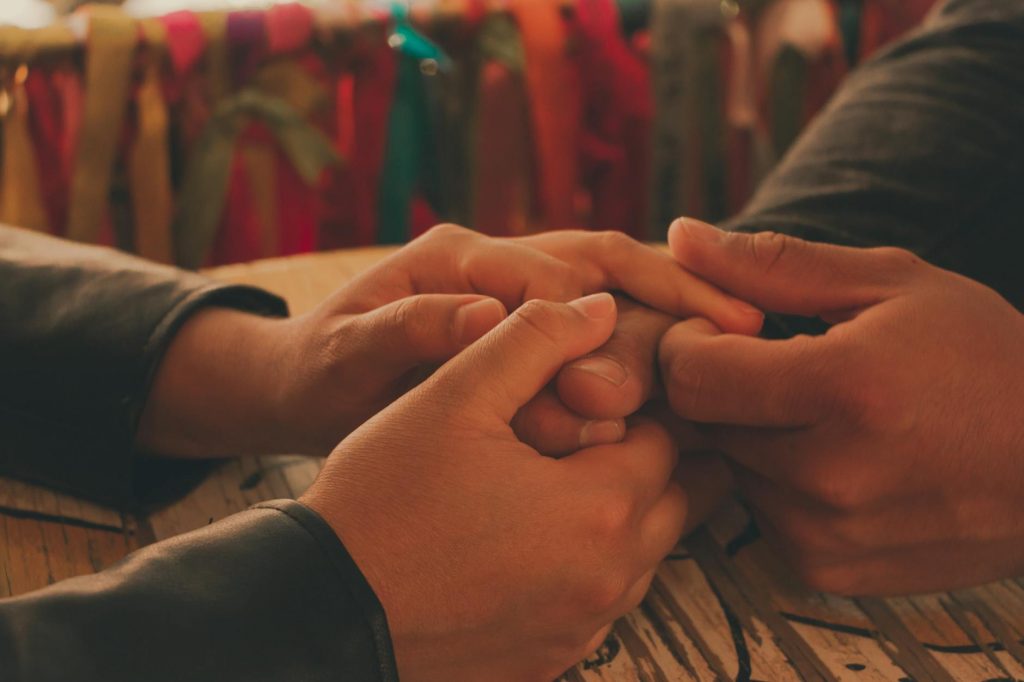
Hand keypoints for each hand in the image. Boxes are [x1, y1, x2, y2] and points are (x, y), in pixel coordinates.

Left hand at [137, 224, 761, 456]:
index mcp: (457, 259)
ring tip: (726, 349)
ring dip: (665, 321)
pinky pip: (593, 333)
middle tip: (736, 325)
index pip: (552, 267)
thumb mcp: (347, 355)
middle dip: (670, 293)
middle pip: (602, 263)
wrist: (304, 385)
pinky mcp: (523, 334)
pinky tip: (681, 381)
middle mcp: (496, 266)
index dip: (616, 299)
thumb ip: (409, 330)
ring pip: (609, 294)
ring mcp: (514, 296)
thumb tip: (486, 309)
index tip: (673, 335)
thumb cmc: (321, 371)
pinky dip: (640, 348)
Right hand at [302, 294, 687, 680]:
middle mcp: (605, 581)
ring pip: (643, 559)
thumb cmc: (383, 498)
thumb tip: (602, 308)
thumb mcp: (455, 394)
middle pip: (672, 503)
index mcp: (598, 508)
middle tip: (577, 437)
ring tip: (550, 486)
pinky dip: (585, 570)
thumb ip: (536, 338)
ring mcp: (579, 632)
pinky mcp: (549, 663)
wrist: (323, 606)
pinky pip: (600, 608)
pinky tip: (528, 544)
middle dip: (638, 462)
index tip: (585, 398)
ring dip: (618, 518)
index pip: (666, 441)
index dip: (631, 408)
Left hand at [659, 218, 1023, 594]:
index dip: (689, 343)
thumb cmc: (984, 357)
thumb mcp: (890, 284)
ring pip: (727, 468)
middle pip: (702, 423)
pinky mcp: (828, 572)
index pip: (691, 376)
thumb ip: (773, 265)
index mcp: (846, 389)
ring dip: (750, 435)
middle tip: (774, 365)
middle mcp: (830, 475)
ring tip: (818, 413)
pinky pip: (757, 514)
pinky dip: (776, 483)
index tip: (724, 328)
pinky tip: (832, 459)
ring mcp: (828, 534)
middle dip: (720, 386)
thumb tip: (680, 238)